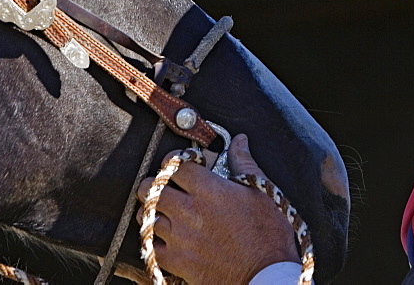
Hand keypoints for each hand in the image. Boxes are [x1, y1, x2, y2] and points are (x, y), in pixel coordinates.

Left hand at [137, 134, 299, 283]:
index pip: (176, 166)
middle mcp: (190, 212)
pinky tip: (164, 237)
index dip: (174, 161)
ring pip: (146, 216)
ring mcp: (180, 238)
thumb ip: (245, 164)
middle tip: (164, 186)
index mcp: (210, 191)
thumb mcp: (261, 193)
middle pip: (151, 188)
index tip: (179, 165)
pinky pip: (149, 246)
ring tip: (162, 210)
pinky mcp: (177, 262)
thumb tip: (239, 142)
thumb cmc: (268, 238)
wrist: (265, 278)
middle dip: (154, 183)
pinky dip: (152, 239)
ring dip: (151, 210)